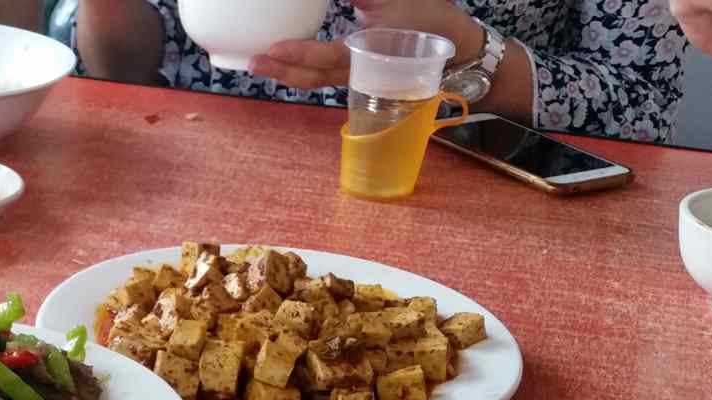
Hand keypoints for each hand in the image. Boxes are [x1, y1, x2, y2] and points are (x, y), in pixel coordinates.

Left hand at [250, 0, 483, 87]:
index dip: (297, 55)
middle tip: (251, 64)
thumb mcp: (391, 1)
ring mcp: (358, 75)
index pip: (324, 58)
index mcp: (365, 56)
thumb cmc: (428, 20)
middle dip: (282, 72)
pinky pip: (326, 76)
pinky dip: (304, 71)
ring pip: (317, 80)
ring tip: (262, 65)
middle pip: (312, 77)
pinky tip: (287, 63)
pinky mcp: (360, 73)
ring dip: (289, 74)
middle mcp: (357, 72)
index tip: (271, 50)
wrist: (459, 48)